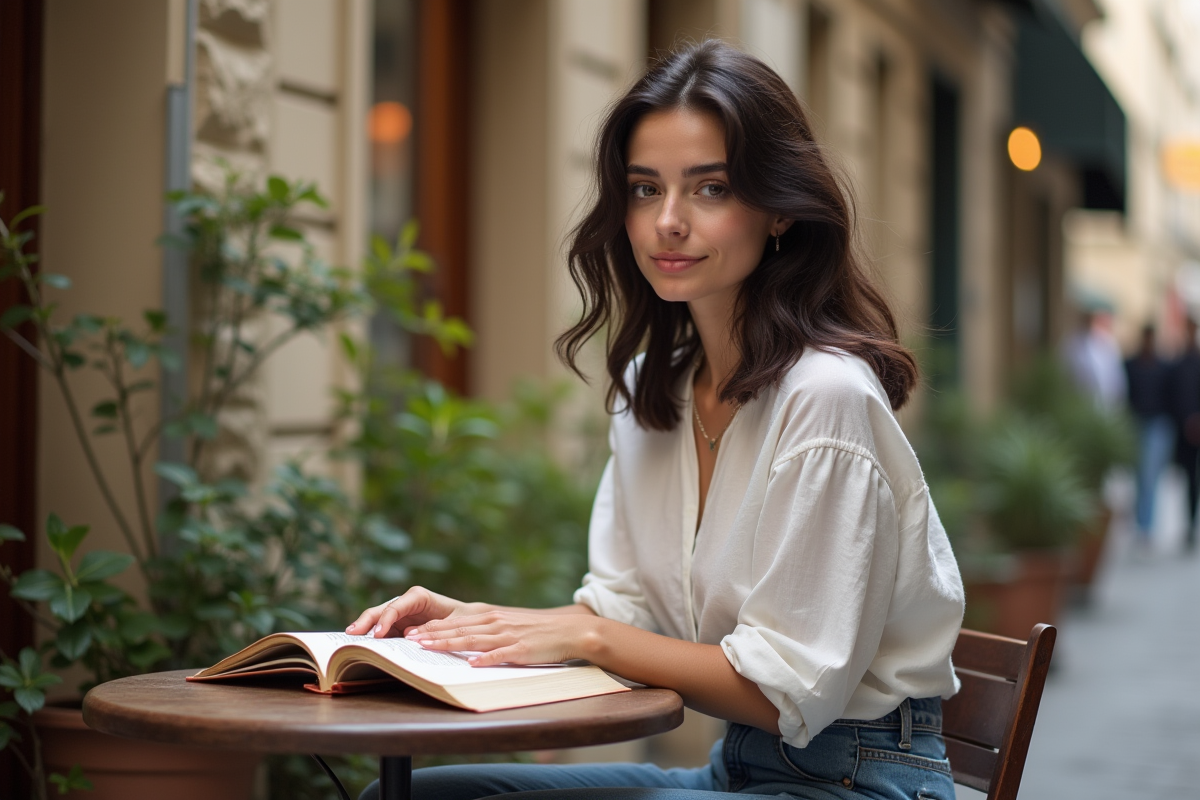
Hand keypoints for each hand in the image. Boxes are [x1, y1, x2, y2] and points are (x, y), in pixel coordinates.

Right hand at [346, 587, 489, 638]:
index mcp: (418, 596)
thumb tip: (409, 635)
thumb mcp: (452, 623)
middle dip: (365, 622)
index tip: (378, 635)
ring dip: (364, 630)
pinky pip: (382, 631)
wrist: (468, 621)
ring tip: (351, 641)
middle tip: (351, 635)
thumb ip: (432, 626)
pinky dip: (372, 638)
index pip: (396, 606)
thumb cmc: (462, 619)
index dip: (385, 620)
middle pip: (380, 611)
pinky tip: (362, 647)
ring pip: (377, 620)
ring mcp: (399, 614)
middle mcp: (405, 603)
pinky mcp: (397, 626)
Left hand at [405, 610, 598, 665]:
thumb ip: (488, 630)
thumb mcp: (509, 625)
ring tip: (429, 648)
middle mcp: (496, 623)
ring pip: (472, 639)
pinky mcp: (521, 650)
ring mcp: (508, 636)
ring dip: (448, 643)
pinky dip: (485, 659)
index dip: (433, 627)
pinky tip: (471, 664)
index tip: (412, 633)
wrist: (569, 631)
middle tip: (410, 640)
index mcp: (492, 617)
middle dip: (432, 635)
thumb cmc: (538, 631)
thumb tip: (464, 640)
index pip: (456, 622)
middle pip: (458, 629)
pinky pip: (500, 655)